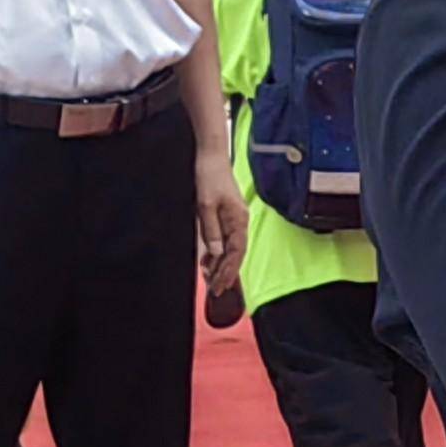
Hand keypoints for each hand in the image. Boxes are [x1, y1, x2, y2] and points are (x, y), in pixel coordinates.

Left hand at [192, 149, 249, 292]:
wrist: (211, 156)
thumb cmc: (209, 177)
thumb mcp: (205, 205)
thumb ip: (211, 230)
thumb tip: (217, 254)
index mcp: (238, 220)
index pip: (236, 253)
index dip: (228, 271)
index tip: (219, 286)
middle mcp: (240, 221)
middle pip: (236, 253)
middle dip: (226, 273)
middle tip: (216, 290)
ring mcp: (235, 218)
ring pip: (231, 248)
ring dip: (222, 264)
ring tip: (211, 278)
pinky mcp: (228, 214)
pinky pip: (226, 238)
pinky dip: (219, 251)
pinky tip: (210, 259)